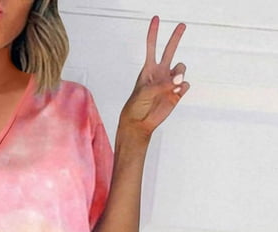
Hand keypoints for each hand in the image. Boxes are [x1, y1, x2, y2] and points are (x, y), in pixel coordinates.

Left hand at [119, 15, 190, 138]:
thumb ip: (161, 84)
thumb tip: (178, 81)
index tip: (155, 19)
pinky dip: (182, 87)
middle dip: (175, 37)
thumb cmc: (136, 106)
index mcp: (149, 70)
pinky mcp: (176, 94)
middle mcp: (160, 73)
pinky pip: (185, 85)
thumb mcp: (144, 92)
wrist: (139, 123)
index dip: (153, 33)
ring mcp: (169, 83)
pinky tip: (175, 93)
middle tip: (182, 25)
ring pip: (181, 68)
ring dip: (180, 72)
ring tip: (174, 82)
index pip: (151, 47)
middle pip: (170, 50)